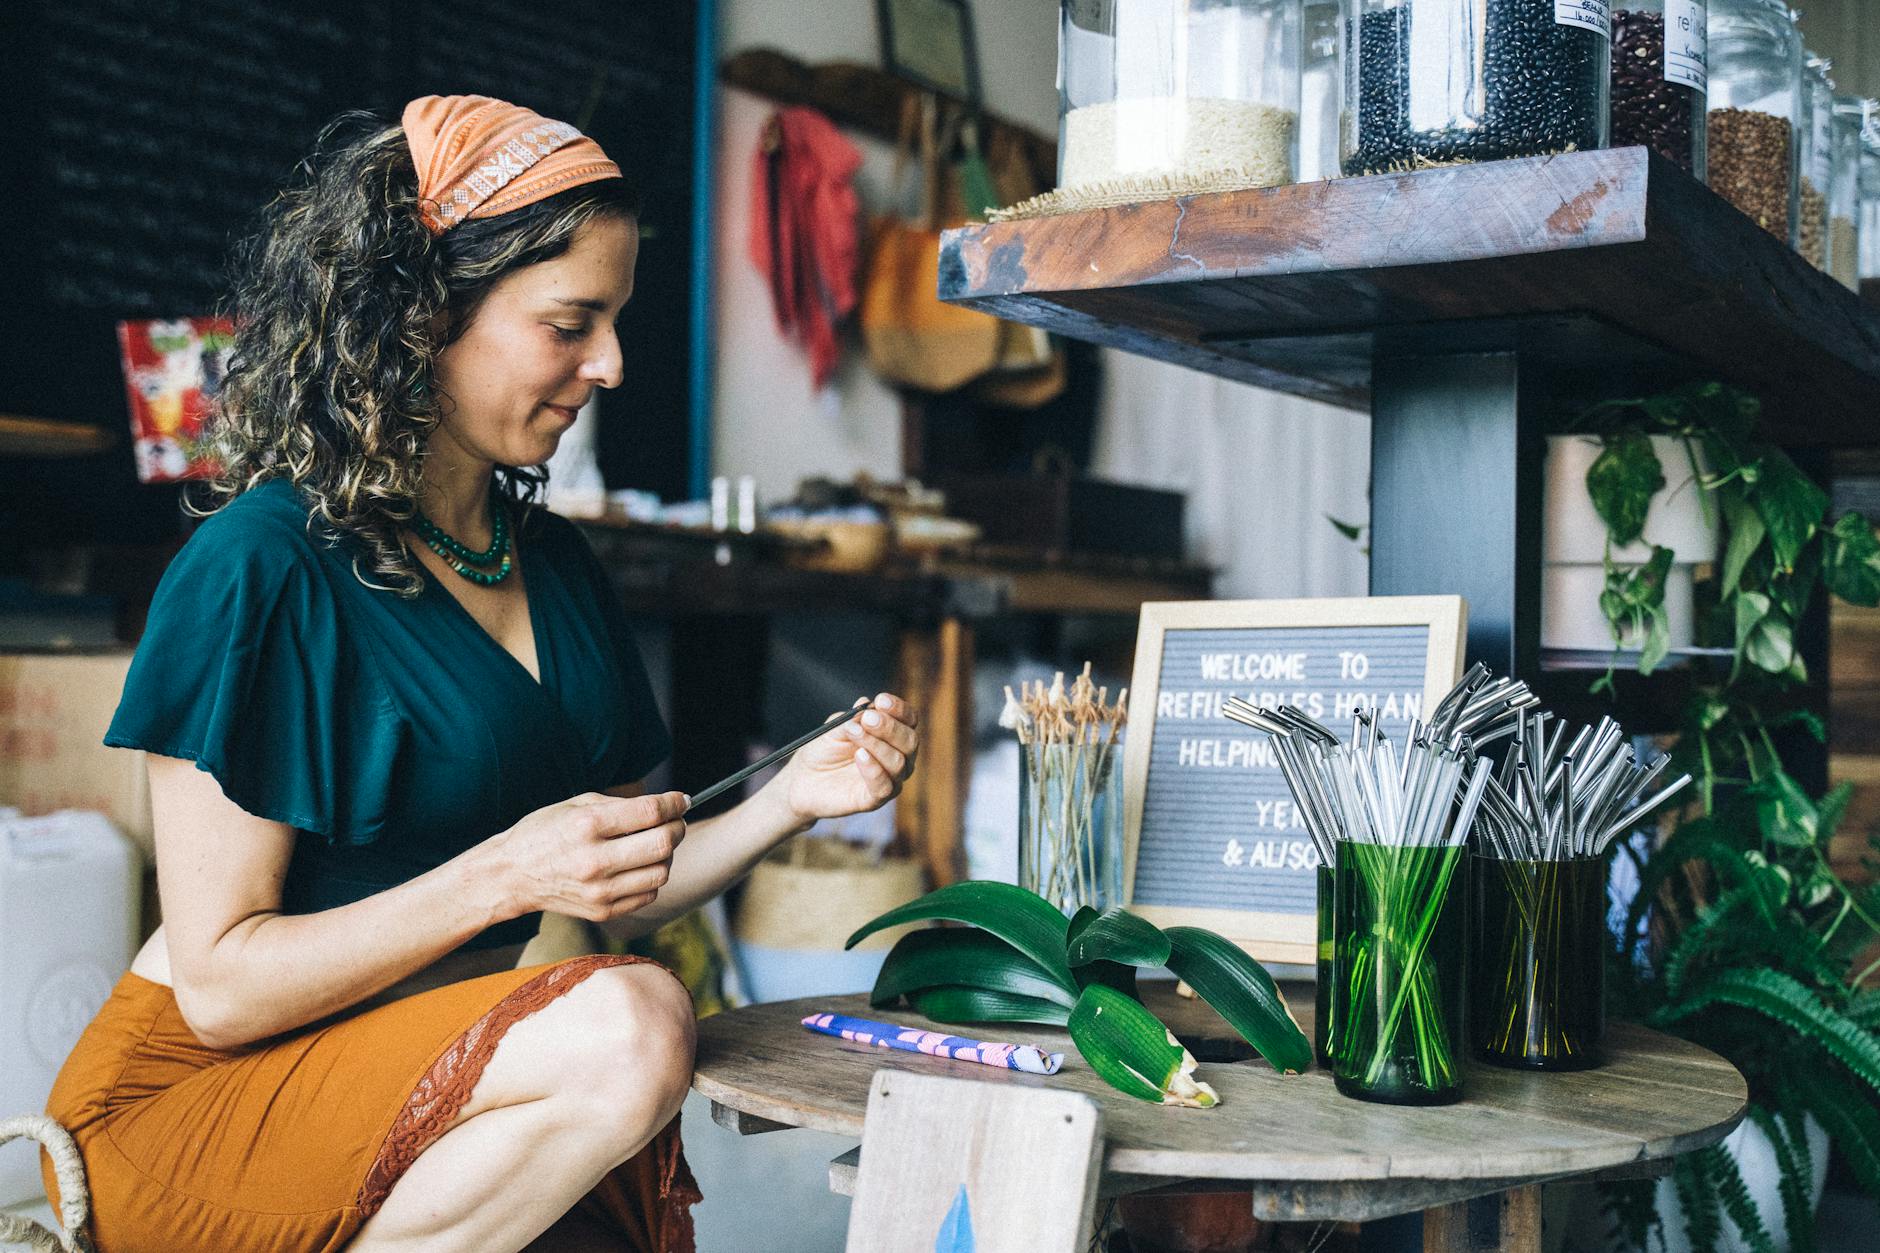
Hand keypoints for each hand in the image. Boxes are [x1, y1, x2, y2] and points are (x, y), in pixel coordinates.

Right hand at [482, 791, 688, 922]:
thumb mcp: (577, 805)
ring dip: (666, 855)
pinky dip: (651, 878)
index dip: (674, 804)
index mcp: (587, 826)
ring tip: (653, 845)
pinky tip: (638, 867)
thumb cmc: (546, 832)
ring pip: (661, 872)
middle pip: (662, 844)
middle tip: (674, 822)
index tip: (681, 800)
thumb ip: (622, 806)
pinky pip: (648, 894)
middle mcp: (594, 860)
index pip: (650, 813)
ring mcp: (599, 890)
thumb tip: (667, 806)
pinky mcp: (602, 911)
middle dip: (677, 828)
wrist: (512, 875)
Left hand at [776, 693, 919, 823]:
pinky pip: (885, 787)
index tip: (881, 700)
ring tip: (854, 733)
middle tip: (867, 719)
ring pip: (899, 763)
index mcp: (892, 736)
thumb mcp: (836, 728)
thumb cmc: (824, 751)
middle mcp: (898, 757)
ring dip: (876, 745)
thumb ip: (853, 718)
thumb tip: (866, 703)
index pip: (909, 720)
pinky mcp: (875, 800)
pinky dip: (874, 770)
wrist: (803, 779)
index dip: (899, 709)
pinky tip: (860, 755)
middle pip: (910, 741)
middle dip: (890, 727)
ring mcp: (889, 780)